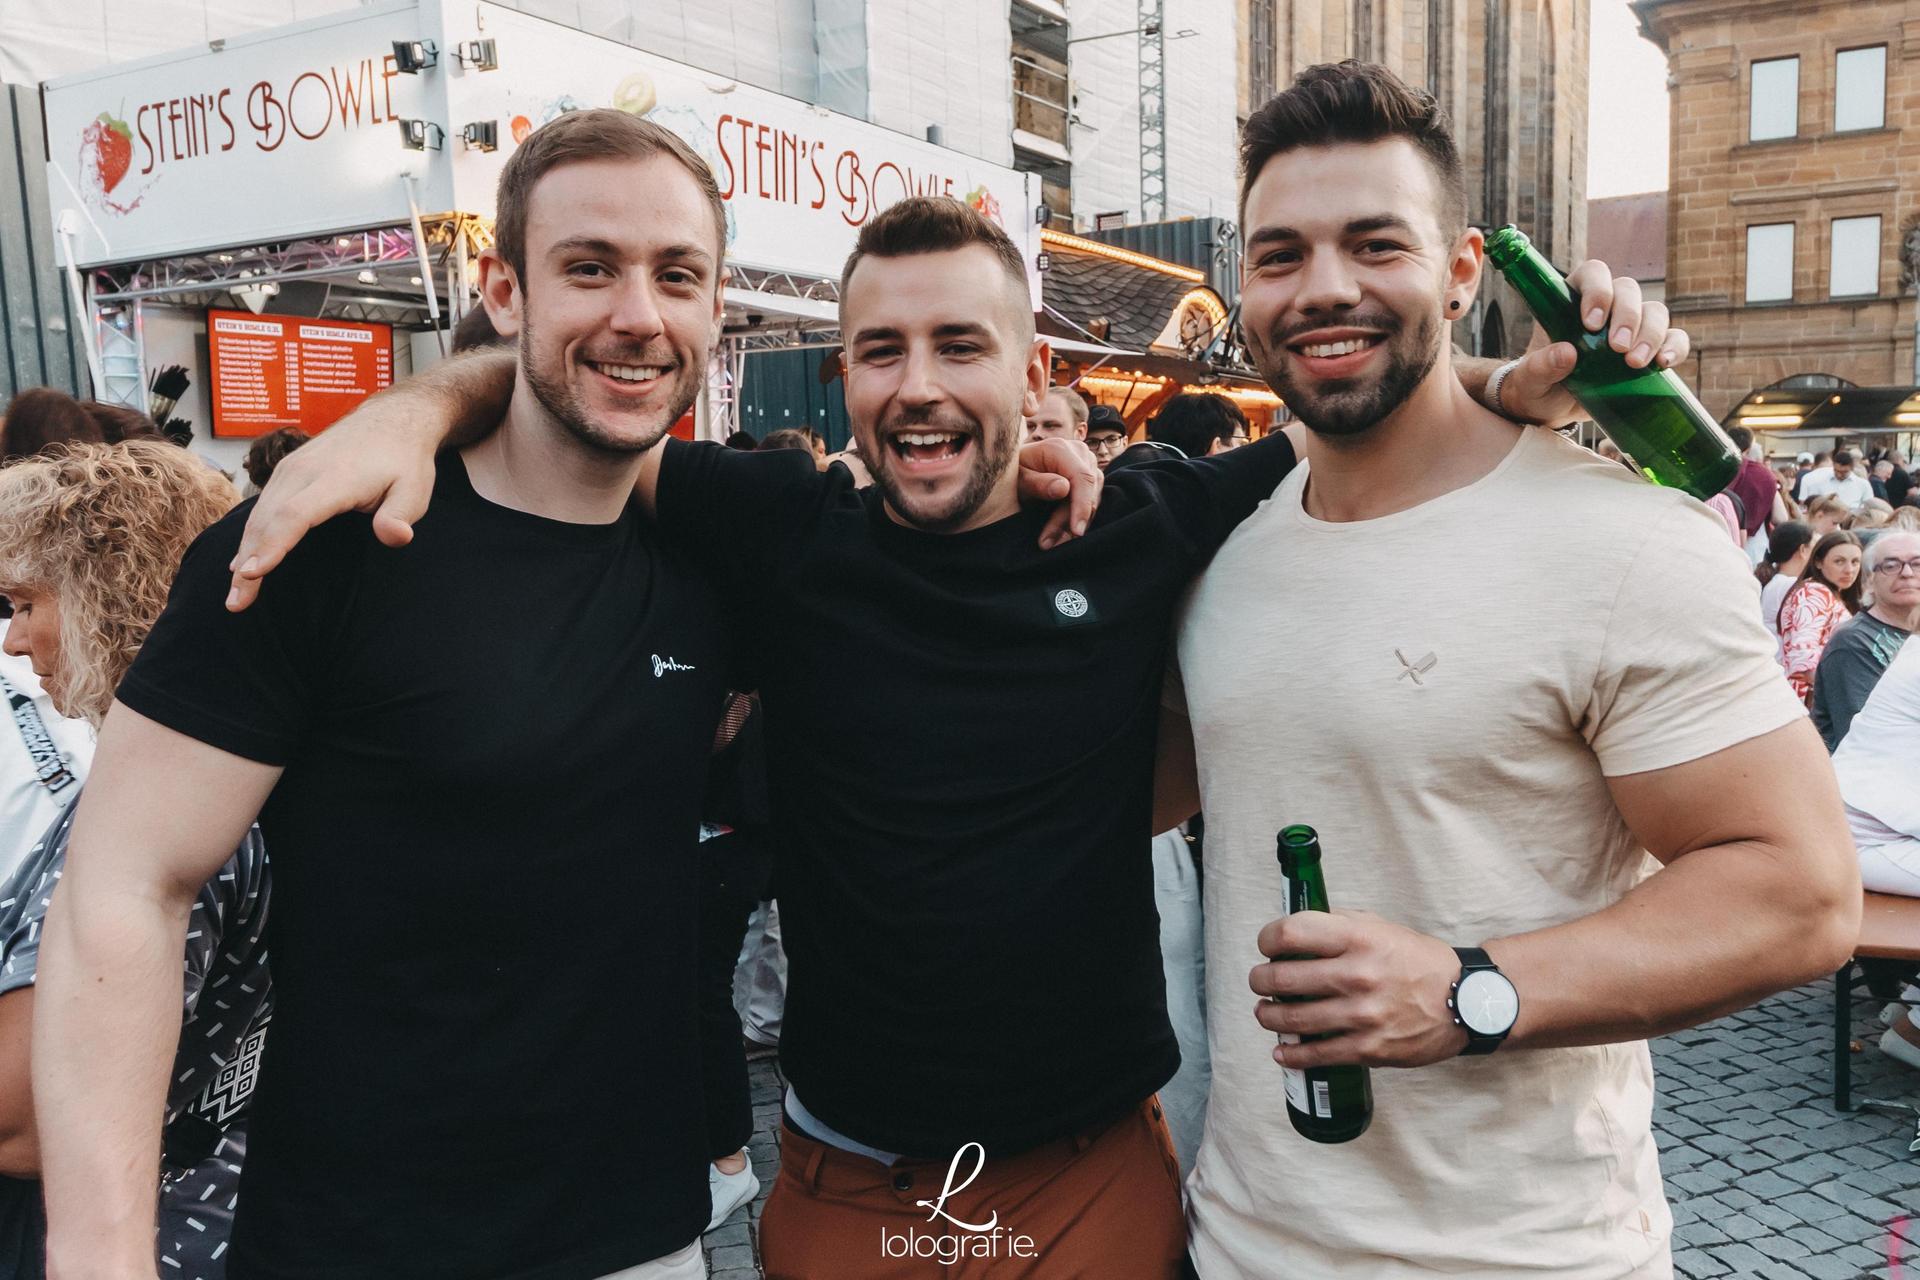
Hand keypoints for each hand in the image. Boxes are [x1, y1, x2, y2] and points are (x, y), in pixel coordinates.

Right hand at [224, 402, 440, 611]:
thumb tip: (396, 537)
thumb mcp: (416, 489)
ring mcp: (292, 468)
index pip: (296, 513)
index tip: (254, 572)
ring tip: (235, 593)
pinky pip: (262, 506)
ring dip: (244, 553)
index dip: (274, 544)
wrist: (391, 420)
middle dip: (249, 561)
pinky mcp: (287, 471)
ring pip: (259, 514)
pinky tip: (242, 562)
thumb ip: (402, 515)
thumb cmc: (403, 461)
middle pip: (268, 519)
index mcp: (336, 478)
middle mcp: (305, 470)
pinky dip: (251, 535)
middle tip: (236, 603)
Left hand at [1015, 436, 1103, 548]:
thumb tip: (1063, 488)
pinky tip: (1059, 536)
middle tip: (1046, 543)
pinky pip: (1091, 501)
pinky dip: (1075, 520)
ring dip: (1071, 524)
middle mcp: (1079, 452)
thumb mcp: (1019, 480)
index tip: (1076, 531)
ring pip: (1092, 500)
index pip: (1082, 478)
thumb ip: (1038, 484)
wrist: (1016, 469)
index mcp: (1060, 449)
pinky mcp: (1090, 477)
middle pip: (1088, 492)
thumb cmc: (1013, 474)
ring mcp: (1087, 464)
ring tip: (1048, 542)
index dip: (1082, 506)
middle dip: (1070, 521)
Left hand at [1249, 910, 1466, 1068]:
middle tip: (1260, 980)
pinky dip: (1291, 1054)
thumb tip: (1298, 932)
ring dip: (1269, 1015)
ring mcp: (1362, 1015)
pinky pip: (1317, 1054)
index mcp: (1358, 939)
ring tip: (1265, 1012)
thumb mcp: (1381, 927)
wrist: (1466, 1002)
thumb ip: (1340, 924)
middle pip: (1281, 978)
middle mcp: (1357, 975)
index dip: (1268, 939)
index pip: (1291, 933)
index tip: (1267, 945)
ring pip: (1292, 1018)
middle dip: (1261, 979)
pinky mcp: (1368, 1048)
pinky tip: (1282, 1051)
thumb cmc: (1419, 961)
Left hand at [1497, 261, 1689, 427]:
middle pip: (1628, 290)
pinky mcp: (1648, 349)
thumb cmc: (1536, 386)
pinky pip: (1673, 338)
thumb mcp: (1530, 380)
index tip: (1592, 323)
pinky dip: (1674, 347)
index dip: (1598, 291)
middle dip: (1627, 316)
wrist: (1552, 409)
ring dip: (1650, 333)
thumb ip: (1540, 366)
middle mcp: (1606, 306)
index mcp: (1571, 300)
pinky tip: (1663, 363)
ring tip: (1635, 363)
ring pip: (1654, 311)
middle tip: (1617, 348)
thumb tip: (1567, 353)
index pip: (1593, 275)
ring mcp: (1630, 326)